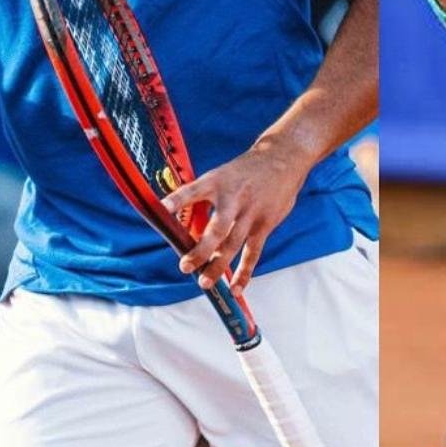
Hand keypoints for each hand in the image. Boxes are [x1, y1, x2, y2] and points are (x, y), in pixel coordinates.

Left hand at [161, 135, 311, 293]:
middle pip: (217, 228)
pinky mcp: (265, 223)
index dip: (178, 199)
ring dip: (218, 265)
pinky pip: (253, 252)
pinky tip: (235, 289)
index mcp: (217, 181)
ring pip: (233, 244)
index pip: (193, 190)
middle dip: (201, 249)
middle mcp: (234, 197)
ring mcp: (251, 212)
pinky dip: (244, 272)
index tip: (161, 208)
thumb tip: (184, 226)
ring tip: (204, 282)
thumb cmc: (246, 171)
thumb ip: (205, 197)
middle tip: (185, 266)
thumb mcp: (224, 174)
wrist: (284, 158)